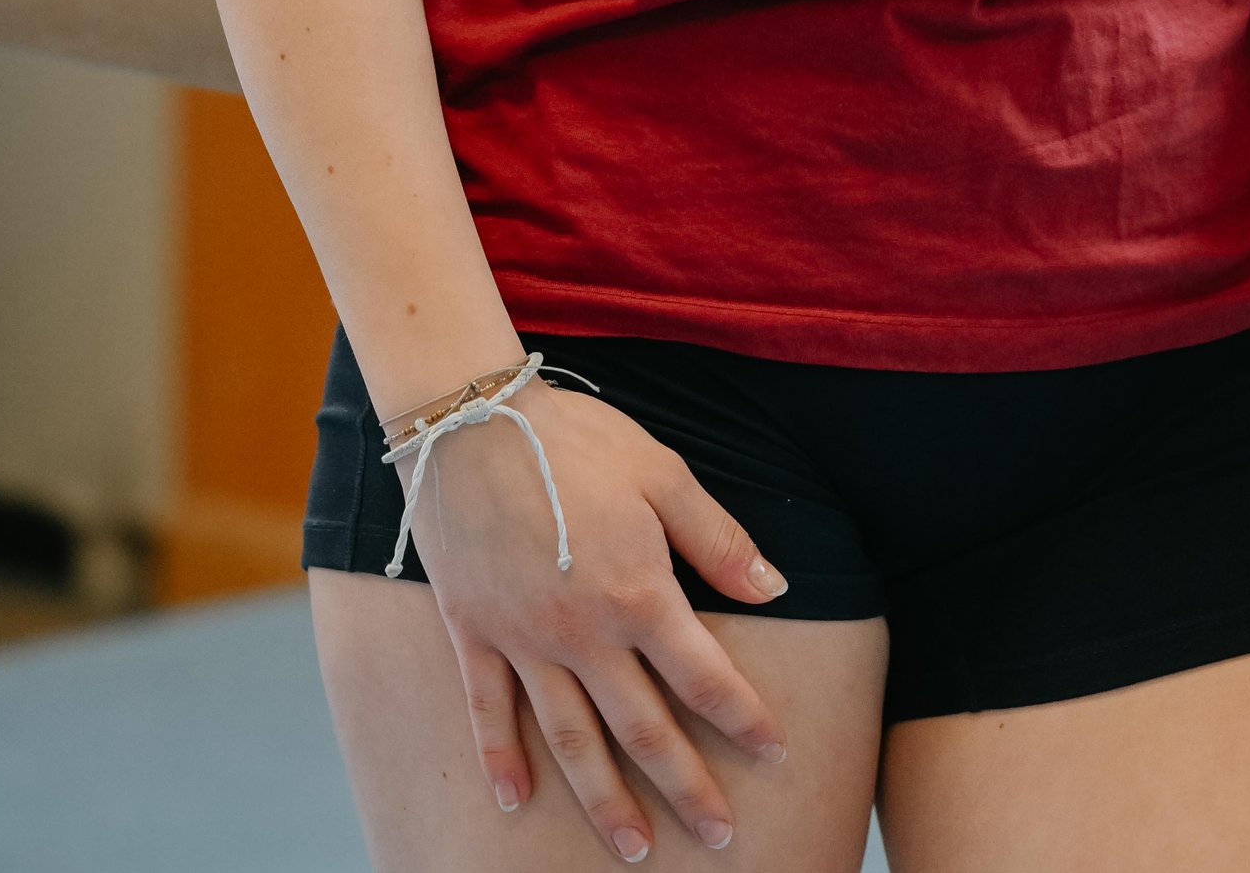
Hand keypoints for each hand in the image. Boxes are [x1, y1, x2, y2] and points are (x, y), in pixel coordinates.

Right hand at [403, 380, 788, 857]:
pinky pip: (488, 711)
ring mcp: (523, 641)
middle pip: (643, 729)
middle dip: (686, 788)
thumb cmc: (576, 440)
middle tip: (719, 838)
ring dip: (604, 801)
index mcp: (638, 593)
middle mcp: (583, 634)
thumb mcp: (662, 472)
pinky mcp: (472, 634)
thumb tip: (774, 589)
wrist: (471, 420)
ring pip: (571, 740)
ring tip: (632, 850)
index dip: (744, 719)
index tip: (777, 754)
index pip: (704, 676)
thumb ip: (717, 539)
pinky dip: (500, 760)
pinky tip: (515, 804)